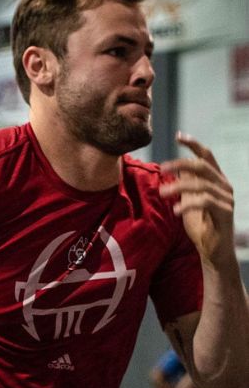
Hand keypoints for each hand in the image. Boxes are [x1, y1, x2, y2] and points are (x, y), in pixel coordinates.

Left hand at [159, 133, 234, 265]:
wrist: (213, 252)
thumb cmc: (201, 227)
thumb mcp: (189, 202)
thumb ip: (186, 186)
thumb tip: (176, 169)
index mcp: (216, 180)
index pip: (206, 156)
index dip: (194, 144)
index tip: (179, 135)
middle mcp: (224, 186)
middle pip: (202, 166)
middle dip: (180, 164)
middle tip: (162, 168)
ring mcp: (227, 199)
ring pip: (202, 184)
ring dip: (179, 187)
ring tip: (163, 193)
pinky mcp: (225, 213)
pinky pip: (206, 202)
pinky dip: (188, 204)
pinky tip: (176, 211)